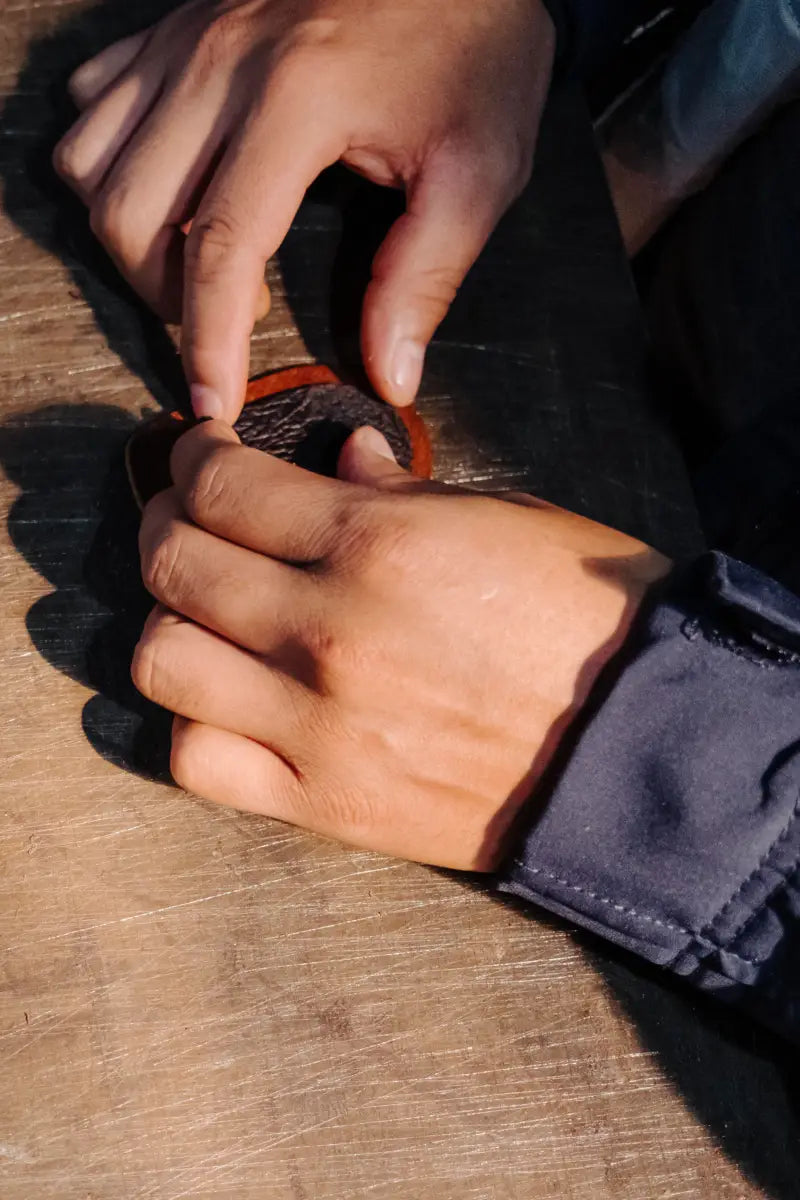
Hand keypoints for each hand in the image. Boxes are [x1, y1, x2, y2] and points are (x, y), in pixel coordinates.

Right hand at [53, 0, 554, 419]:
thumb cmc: (480, 51)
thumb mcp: (479, 170)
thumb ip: (425, 278)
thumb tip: (388, 374)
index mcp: (299, 99)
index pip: (223, 247)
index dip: (209, 343)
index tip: (214, 404)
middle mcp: (222, 60)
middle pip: (130, 212)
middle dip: (161, 296)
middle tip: (219, 327)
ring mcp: (190, 34)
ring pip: (90, 160)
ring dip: (126, 234)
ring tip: (192, 262)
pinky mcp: (179, 20)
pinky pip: (95, 100)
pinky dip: (109, 159)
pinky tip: (169, 185)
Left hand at [132, 422, 669, 869]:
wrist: (645, 746)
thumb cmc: (586, 619)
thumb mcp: (506, 519)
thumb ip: (402, 487)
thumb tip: (339, 459)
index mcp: (378, 543)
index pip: (223, 485)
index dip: (194, 460)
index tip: (201, 458)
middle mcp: (329, 630)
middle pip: (172, 562)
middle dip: (165, 523)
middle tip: (186, 520)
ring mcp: (319, 724)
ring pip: (162, 660)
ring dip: (169, 623)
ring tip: (200, 614)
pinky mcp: (326, 802)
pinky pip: (198, 762)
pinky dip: (193, 725)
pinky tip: (226, 703)